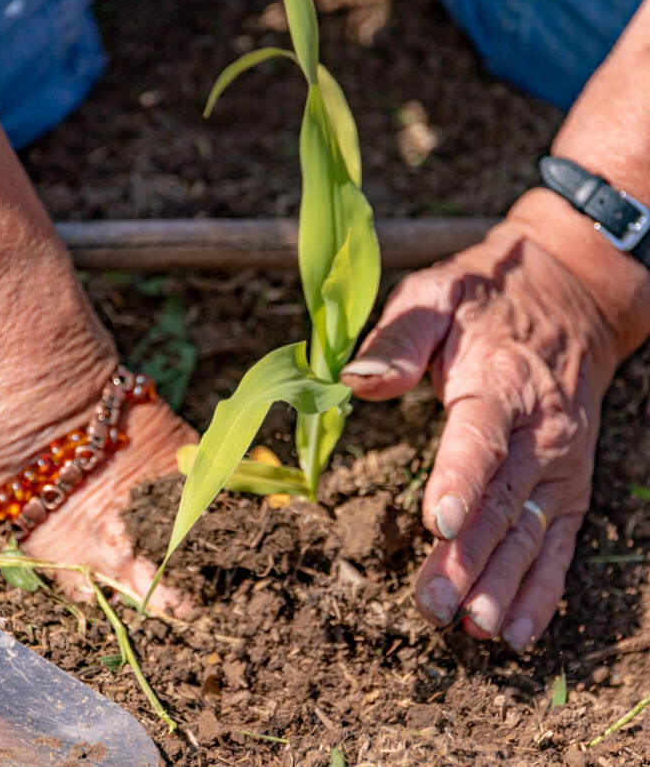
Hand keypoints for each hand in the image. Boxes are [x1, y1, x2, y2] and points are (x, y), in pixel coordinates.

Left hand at [341, 217, 618, 649]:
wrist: (571, 298)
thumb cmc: (488, 300)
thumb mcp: (438, 294)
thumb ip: (399, 338)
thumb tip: (356, 382)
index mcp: (500, 381)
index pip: (480, 437)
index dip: (458, 480)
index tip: (436, 523)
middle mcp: (540, 430)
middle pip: (503, 500)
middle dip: (469, 556)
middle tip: (433, 602)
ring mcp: (560, 463)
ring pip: (531, 531)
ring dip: (503, 583)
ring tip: (475, 628)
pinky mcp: (569, 484)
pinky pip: (559, 542)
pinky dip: (542, 589)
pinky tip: (518, 631)